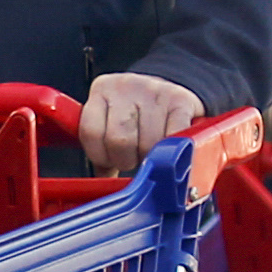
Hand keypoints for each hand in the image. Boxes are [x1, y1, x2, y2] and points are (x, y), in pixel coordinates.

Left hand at [78, 70, 206, 176]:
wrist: (174, 89)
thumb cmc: (138, 115)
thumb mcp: (112, 124)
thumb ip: (102, 150)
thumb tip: (102, 185)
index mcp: (101, 91)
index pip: (91, 132)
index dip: (100, 156)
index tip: (110, 162)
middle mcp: (125, 86)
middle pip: (119, 140)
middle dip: (126, 160)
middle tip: (135, 159)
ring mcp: (154, 91)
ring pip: (148, 144)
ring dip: (152, 158)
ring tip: (154, 152)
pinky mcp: (181, 100)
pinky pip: (174, 137)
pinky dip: (173, 151)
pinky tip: (172, 149)